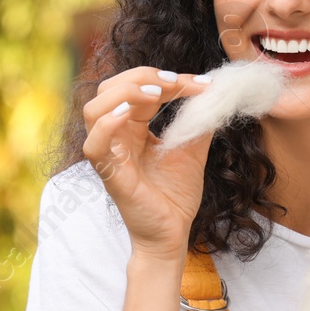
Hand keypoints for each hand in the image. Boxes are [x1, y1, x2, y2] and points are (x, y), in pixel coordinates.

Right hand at [80, 67, 211, 261]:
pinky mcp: (109, 174)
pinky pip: (95, 144)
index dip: (168, 79)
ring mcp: (109, 154)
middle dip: (143, 76)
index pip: (139, 88)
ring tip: (157, 92)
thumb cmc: (175, 196)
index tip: (202, 83)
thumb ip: (198, 121)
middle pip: (109, 88)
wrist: (173, 234)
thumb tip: (215, 93)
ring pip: (94, 108)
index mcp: (132, 128)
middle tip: (176, 82)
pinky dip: (108, 124)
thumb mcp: (192, 149)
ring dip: (124, 92)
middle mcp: (115, 136)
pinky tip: (130, 115)